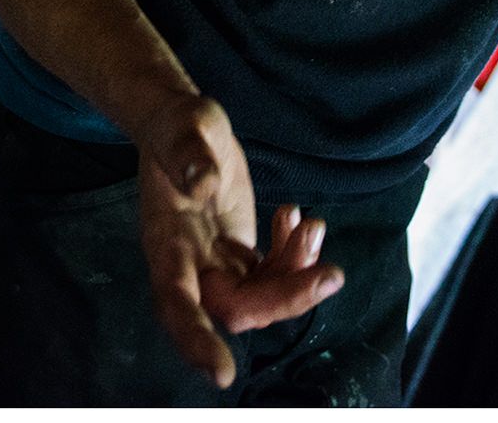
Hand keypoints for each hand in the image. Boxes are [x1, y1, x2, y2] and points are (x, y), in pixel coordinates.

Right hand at [134, 94, 345, 388]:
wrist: (181, 127)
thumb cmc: (176, 125)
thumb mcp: (183, 126)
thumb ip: (188, 153)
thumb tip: (204, 184)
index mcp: (166, 244)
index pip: (177, 304)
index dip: (196, 341)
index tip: (224, 373)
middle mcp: (190, 267)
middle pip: (237, 309)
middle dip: (286, 298)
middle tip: (331, 272)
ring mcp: (216, 265)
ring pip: (261, 298)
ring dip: (298, 275)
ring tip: (315, 226)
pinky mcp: (237, 256)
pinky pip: (272, 276)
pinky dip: (295, 257)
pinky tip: (299, 219)